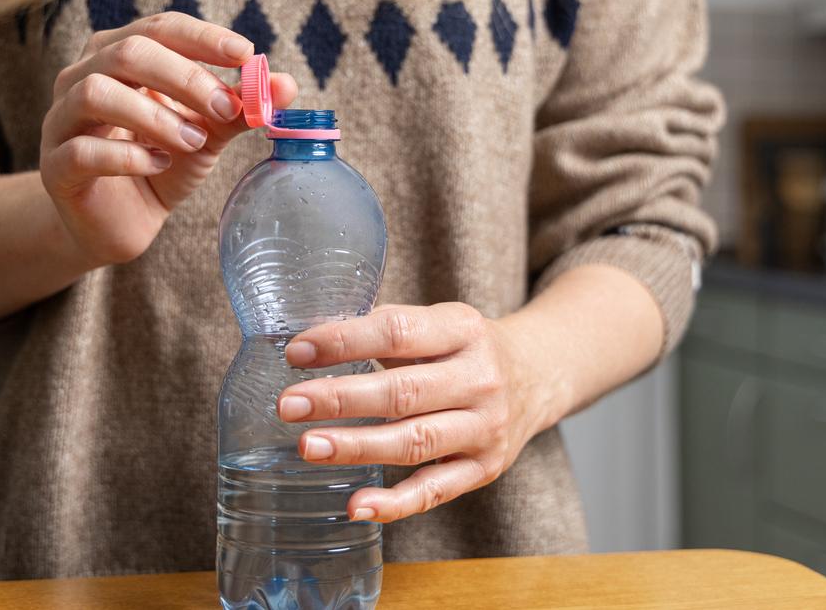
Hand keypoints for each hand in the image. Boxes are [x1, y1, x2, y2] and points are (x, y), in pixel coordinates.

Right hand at [39, 13, 296, 266]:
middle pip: (127, 53)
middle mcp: (82, 76)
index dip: (202, 38)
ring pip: (96, 93)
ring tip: (194, 142)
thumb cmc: (161, 164)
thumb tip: (287, 85)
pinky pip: (83, 150)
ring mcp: (62, 120)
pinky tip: (159, 165)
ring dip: (154, 116)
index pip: (160, 28)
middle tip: (225, 108)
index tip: (244, 54)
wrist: (118, 222)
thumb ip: (239, 108)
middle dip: (184, 77)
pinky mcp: (56, 167)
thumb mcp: (206, 133)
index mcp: (119, 55)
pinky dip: (127, 156)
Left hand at [276, 303, 562, 522]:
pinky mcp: (484, 469)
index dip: (345, 341)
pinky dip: (394, 503)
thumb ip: (385, 329)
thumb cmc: (465, 348)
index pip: (398, 331)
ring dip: (357, 446)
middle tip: (289, 404)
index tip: (296, 351)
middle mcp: (480, 378)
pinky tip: (355, 504)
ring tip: (308, 447)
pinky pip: (435, 490)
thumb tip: (307, 341)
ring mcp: (485, 427)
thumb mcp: (439, 322)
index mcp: (463, 329)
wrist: (536, 376)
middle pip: (403, 392)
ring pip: (415, 442)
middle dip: (341, 399)